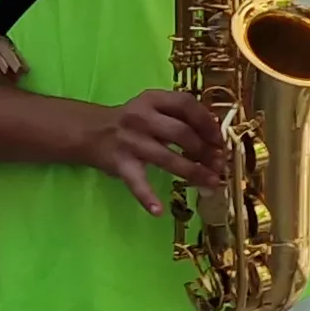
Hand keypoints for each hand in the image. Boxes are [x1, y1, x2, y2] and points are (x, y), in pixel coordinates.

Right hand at [78, 88, 223, 213]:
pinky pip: (136, 183)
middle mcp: (142, 118)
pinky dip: (147, 198)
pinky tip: (159, 211)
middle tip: (219, 165)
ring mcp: (130, 141)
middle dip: (205, 151)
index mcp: (153, 99)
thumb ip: (179, 115)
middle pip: (181, 133)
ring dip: (193, 172)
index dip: (207, 122)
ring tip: (210, 184)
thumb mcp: (153, 107)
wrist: (89, 131)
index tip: (220, 139)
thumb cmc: (131, 121)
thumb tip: (215, 136)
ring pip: (167, 158)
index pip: (186, 104)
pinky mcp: (120, 164)